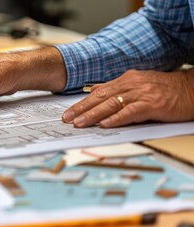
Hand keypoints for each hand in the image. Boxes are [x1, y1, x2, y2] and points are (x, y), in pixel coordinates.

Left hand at [62, 69, 193, 127]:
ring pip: (112, 104)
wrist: (192, 88)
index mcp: (126, 80)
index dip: (81, 103)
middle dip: (81, 109)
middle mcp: (131, 84)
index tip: (68, 113)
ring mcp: (141, 93)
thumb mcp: (137, 85)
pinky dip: (117, 118)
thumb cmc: (165, 89)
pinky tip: (105, 124)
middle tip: (67, 119)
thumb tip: (95, 93)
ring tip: (80, 123)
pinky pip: (131, 112)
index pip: (98, 93)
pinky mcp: (153, 104)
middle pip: (100, 98)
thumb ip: (116, 89)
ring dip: (93, 115)